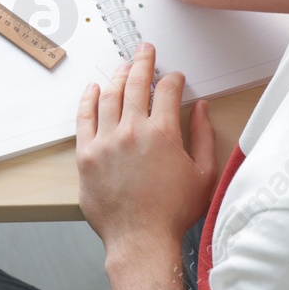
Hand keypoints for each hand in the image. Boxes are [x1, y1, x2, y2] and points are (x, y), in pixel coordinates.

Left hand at [76, 44, 216, 268]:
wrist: (141, 239)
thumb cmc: (173, 212)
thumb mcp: (203, 174)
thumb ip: (204, 136)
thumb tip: (202, 108)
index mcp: (163, 133)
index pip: (168, 91)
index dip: (173, 79)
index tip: (175, 77)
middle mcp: (132, 130)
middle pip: (136, 84)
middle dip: (143, 63)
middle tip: (145, 50)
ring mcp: (106, 141)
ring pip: (110, 96)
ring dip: (118, 77)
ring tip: (123, 66)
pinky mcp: (86, 154)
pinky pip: (84, 118)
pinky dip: (89, 99)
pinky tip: (94, 89)